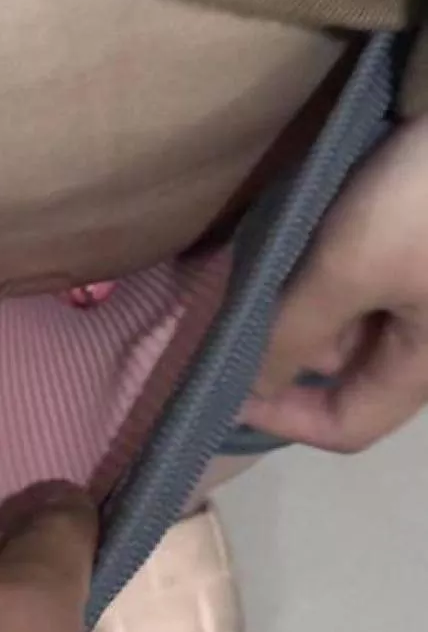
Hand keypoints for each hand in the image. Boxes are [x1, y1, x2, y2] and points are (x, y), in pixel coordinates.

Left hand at [242, 116, 427, 452]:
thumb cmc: (420, 205)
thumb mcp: (347, 269)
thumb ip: (294, 332)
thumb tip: (252, 390)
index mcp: (425, 365)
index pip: (347, 426)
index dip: (283, 417)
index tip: (225, 388)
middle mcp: (427, 339)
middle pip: (341, 367)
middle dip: (285, 340)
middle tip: (235, 300)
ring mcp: (421, 294)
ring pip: (346, 320)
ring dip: (299, 299)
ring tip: (265, 259)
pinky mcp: (414, 253)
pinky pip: (358, 281)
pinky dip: (322, 269)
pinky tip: (295, 235)